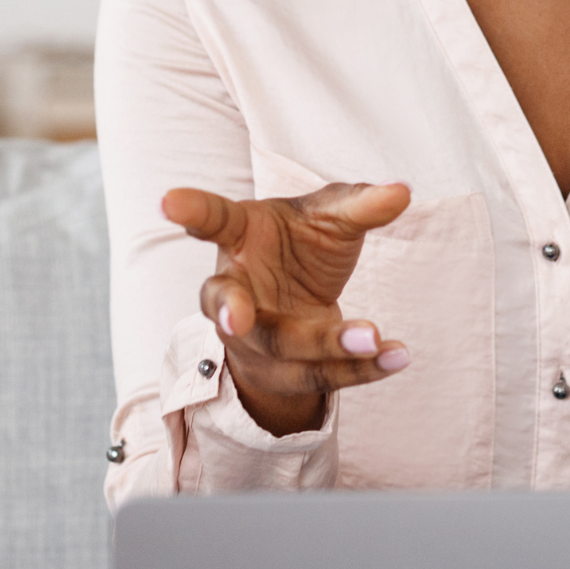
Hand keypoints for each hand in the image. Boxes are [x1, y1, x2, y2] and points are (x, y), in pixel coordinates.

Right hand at [162, 181, 411, 437]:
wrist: (298, 294)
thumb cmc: (303, 244)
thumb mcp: (330, 216)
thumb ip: (360, 205)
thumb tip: (400, 192)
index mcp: (238, 238)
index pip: (213, 221)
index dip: (192, 212)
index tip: (168, 202)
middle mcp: (233, 292)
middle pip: (238, 311)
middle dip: (244, 317)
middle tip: (245, 320)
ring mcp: (251, 339)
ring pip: (281, 350)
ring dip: (328, 346)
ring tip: (374, 338)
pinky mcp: (282, 371)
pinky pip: (319, 376)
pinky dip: (361, 369)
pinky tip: (396, 357)